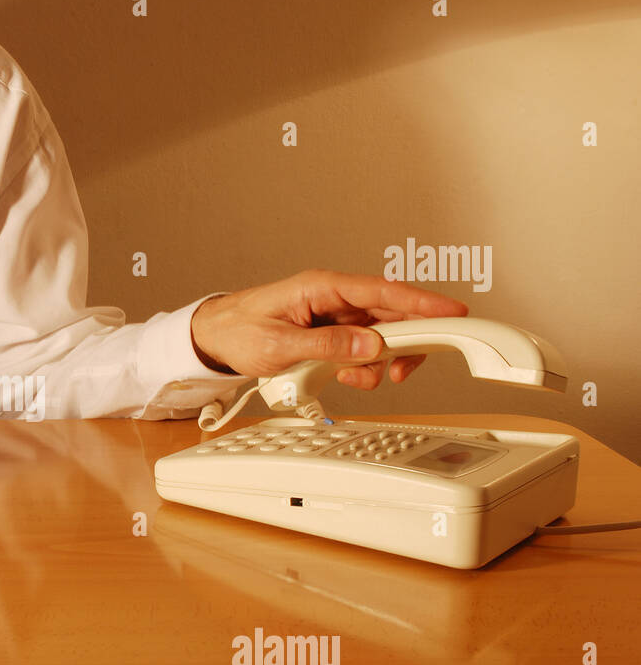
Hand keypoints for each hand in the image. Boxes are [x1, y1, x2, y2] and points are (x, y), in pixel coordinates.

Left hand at [190, 269, 469, 388]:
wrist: (213, 338)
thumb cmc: (239, 331)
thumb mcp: (280, 344)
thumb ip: (328, 345)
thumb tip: (371, 346)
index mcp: (322, 287)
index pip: (382, 291)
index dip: (421, 301)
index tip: (452, 312)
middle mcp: (333, 298)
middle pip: (390, 314)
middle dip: (404, 342)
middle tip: (404, 369)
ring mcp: (334, 316)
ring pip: (379, 335)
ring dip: (378, 361)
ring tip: (356, 377)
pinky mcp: (331, 334)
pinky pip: (362, 348)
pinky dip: (362, 366)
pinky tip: (344, 376)